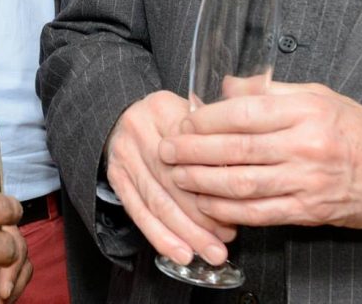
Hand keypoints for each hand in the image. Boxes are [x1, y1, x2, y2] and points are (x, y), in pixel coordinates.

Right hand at [105, 91, 236, 267]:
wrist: (121, 115)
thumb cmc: (167, 118)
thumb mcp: (189, 110)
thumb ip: (215, 131)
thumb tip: (245, 165)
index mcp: (162, 109)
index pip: (192, 151)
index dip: (217, 181)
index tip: (240, 204)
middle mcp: (139, 131)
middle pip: (175, 181)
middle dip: (204, 216)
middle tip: (227, 238)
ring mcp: (125, 156)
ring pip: (158, 202)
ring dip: (186, 233)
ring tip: (211, 252)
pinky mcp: (116, 178)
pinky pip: (138, 213)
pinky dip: (160, 237)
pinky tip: (180, 252)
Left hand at [159, 81, 361, 230]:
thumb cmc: (358, 130)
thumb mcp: (319, 96)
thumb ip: (271, 91)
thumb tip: (226, 87)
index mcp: (306, 111)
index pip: (243, 114)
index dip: (206, 120)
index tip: (184, 121)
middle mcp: (306, 146)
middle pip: (236, 150)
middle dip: (193, 152)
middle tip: (166, 150)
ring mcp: (307, 182)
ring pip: (242, 184)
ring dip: (202, 183)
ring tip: (177, 176)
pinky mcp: (309, 212)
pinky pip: (259, 213)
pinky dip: (228, 210)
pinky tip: (206, 203)